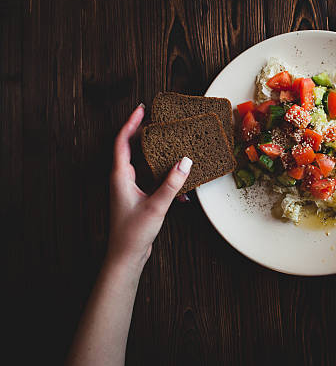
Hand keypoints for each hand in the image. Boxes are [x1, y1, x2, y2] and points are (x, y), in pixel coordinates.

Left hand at [108, 104, 191, 268]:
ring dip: (159, 156)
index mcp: (120, 176)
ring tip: (174, 146)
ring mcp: (130, 188)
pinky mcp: (139, 197)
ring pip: (144, 164)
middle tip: (160, 121)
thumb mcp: (156, 206)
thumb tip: (185, 162)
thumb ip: (172, 183)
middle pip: (133, 148)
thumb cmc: (133, 233)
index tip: (142, 109)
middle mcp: (123, 179)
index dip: (131, 123)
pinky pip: (153, 179)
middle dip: (146, 134)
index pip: (123, 141)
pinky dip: (166, 179)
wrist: (126, 256)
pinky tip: (182, 190)